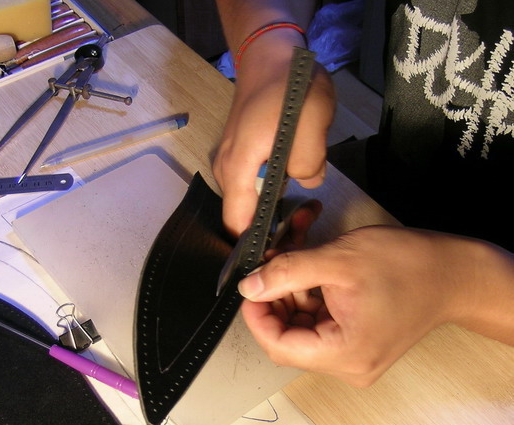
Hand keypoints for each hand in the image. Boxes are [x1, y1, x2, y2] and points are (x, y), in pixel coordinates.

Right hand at [213, 49, 334, 235]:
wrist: (269, 56)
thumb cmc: (289, 89)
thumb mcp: (313, 127)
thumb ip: (310, 166)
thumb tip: (307, 183)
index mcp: (239, 169)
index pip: (237, 224)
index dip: (256, 245)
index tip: (281, 254)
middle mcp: (226, 171)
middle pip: (241, 216)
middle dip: (268, 229)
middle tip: (299, 229)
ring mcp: (228, 162)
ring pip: (247, 202)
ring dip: (269, 210)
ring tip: (298, 211)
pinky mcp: (238, 156)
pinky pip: (250, 186)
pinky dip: (267, 193)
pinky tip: (289, 186)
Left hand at [238, 225, 508, 385]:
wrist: (452, 272)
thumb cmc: (409, 266)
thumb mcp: (339, 261)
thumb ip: (288, 273)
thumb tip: (250, 287)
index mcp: (345, 353)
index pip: (279, 347)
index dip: (257, 316)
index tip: (251, 287)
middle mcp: (347, 363)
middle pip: (288, 336)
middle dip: (275, 297)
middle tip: (272, 263)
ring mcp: (352, 353)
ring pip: (301, 325)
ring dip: (291, 290)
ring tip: (294, 256)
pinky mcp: (356, 339)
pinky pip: (318, 320)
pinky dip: (308, 293)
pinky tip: (310, 267)